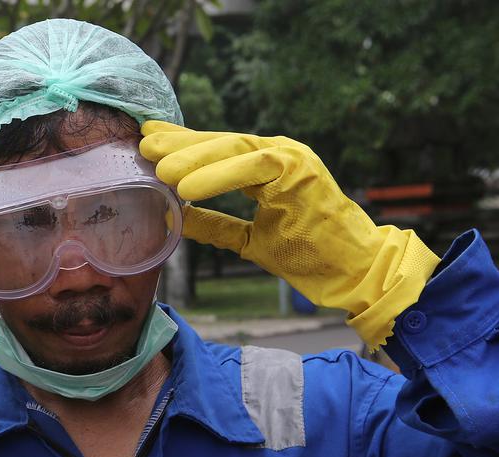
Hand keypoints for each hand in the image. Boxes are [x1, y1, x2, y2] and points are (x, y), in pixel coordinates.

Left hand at [139, 121, 438, 347]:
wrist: (356, 271)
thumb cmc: (309, 255)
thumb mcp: (250, 239)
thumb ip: (217, 224)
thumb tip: (176, 218)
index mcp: (269, 166)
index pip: (218, 149)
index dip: (182, 144)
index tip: (146, 142)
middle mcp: (280, 155)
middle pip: (221, 143)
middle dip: (180, 144)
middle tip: (142, 145)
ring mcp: (293, 160)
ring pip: (235, 149)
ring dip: (194, 158)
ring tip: (159, 169)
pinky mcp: (302, 175)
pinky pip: (254, 167)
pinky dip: (219, 175)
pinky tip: (188, 187)